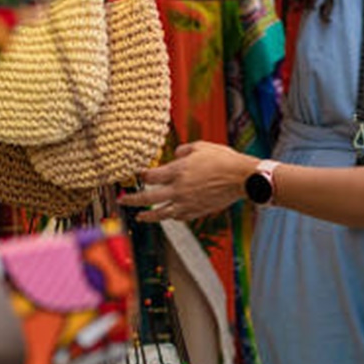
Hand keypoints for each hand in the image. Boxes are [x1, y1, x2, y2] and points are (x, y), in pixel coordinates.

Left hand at [118, 142, 258, 221]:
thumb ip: (183, 150)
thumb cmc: (223, 159)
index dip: (141, 176)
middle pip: (148, 198)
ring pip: (160, 213)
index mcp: (177, 171)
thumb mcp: (201, 146)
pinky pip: (178, 217)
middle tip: (121, 201)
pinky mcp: (196, 211)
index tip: (136, 175)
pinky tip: (167, 216)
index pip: (150, 177)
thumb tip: (174, 155)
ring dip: (147, 215)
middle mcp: (178, 189)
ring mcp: (186, 203)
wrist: (242, 178)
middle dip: (132, 199)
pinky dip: (170, 216)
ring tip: (139, 217)